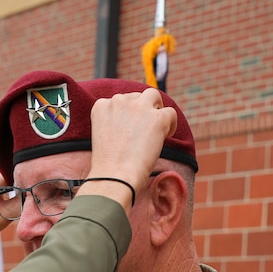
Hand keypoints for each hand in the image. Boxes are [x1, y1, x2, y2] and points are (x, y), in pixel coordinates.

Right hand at [78, 88, 176, 207]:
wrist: (114, 176)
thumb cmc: (108, 164)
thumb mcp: (104, 136)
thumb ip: (115, 123)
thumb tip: (136, 122)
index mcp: (101, 106)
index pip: (118, 100)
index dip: (127, 113)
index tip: (129, 127)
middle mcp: (118, 101)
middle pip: (136, 96)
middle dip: (141, 108)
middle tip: (145, 128)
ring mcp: (138, 107)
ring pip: (153, 95)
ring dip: (156, 108)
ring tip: (157, 126)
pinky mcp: (157, 118)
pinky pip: (170, 112)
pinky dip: (171, 124)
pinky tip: (167, 136)